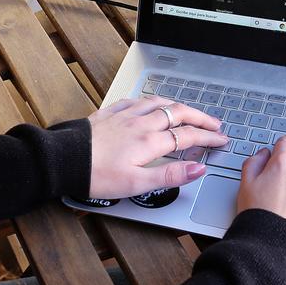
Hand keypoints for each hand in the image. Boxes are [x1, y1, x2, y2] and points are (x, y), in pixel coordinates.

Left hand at [85, 96, 227, 198]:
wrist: (64, 160)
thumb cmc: (96, 175)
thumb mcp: (136, 184)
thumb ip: (169, 176)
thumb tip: (197, 169)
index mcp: (149, 142)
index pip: (188, 136)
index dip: (208, 138)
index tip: (221, 140)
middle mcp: (140, 123)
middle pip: (178, 114)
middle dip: (200, 118)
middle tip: (215, 124)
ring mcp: (125, 115)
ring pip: (159, 103)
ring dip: (179, 106)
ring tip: (190, 111)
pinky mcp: (110, 113)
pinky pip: (137, 100)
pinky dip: (152, 101)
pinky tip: (152, 103)